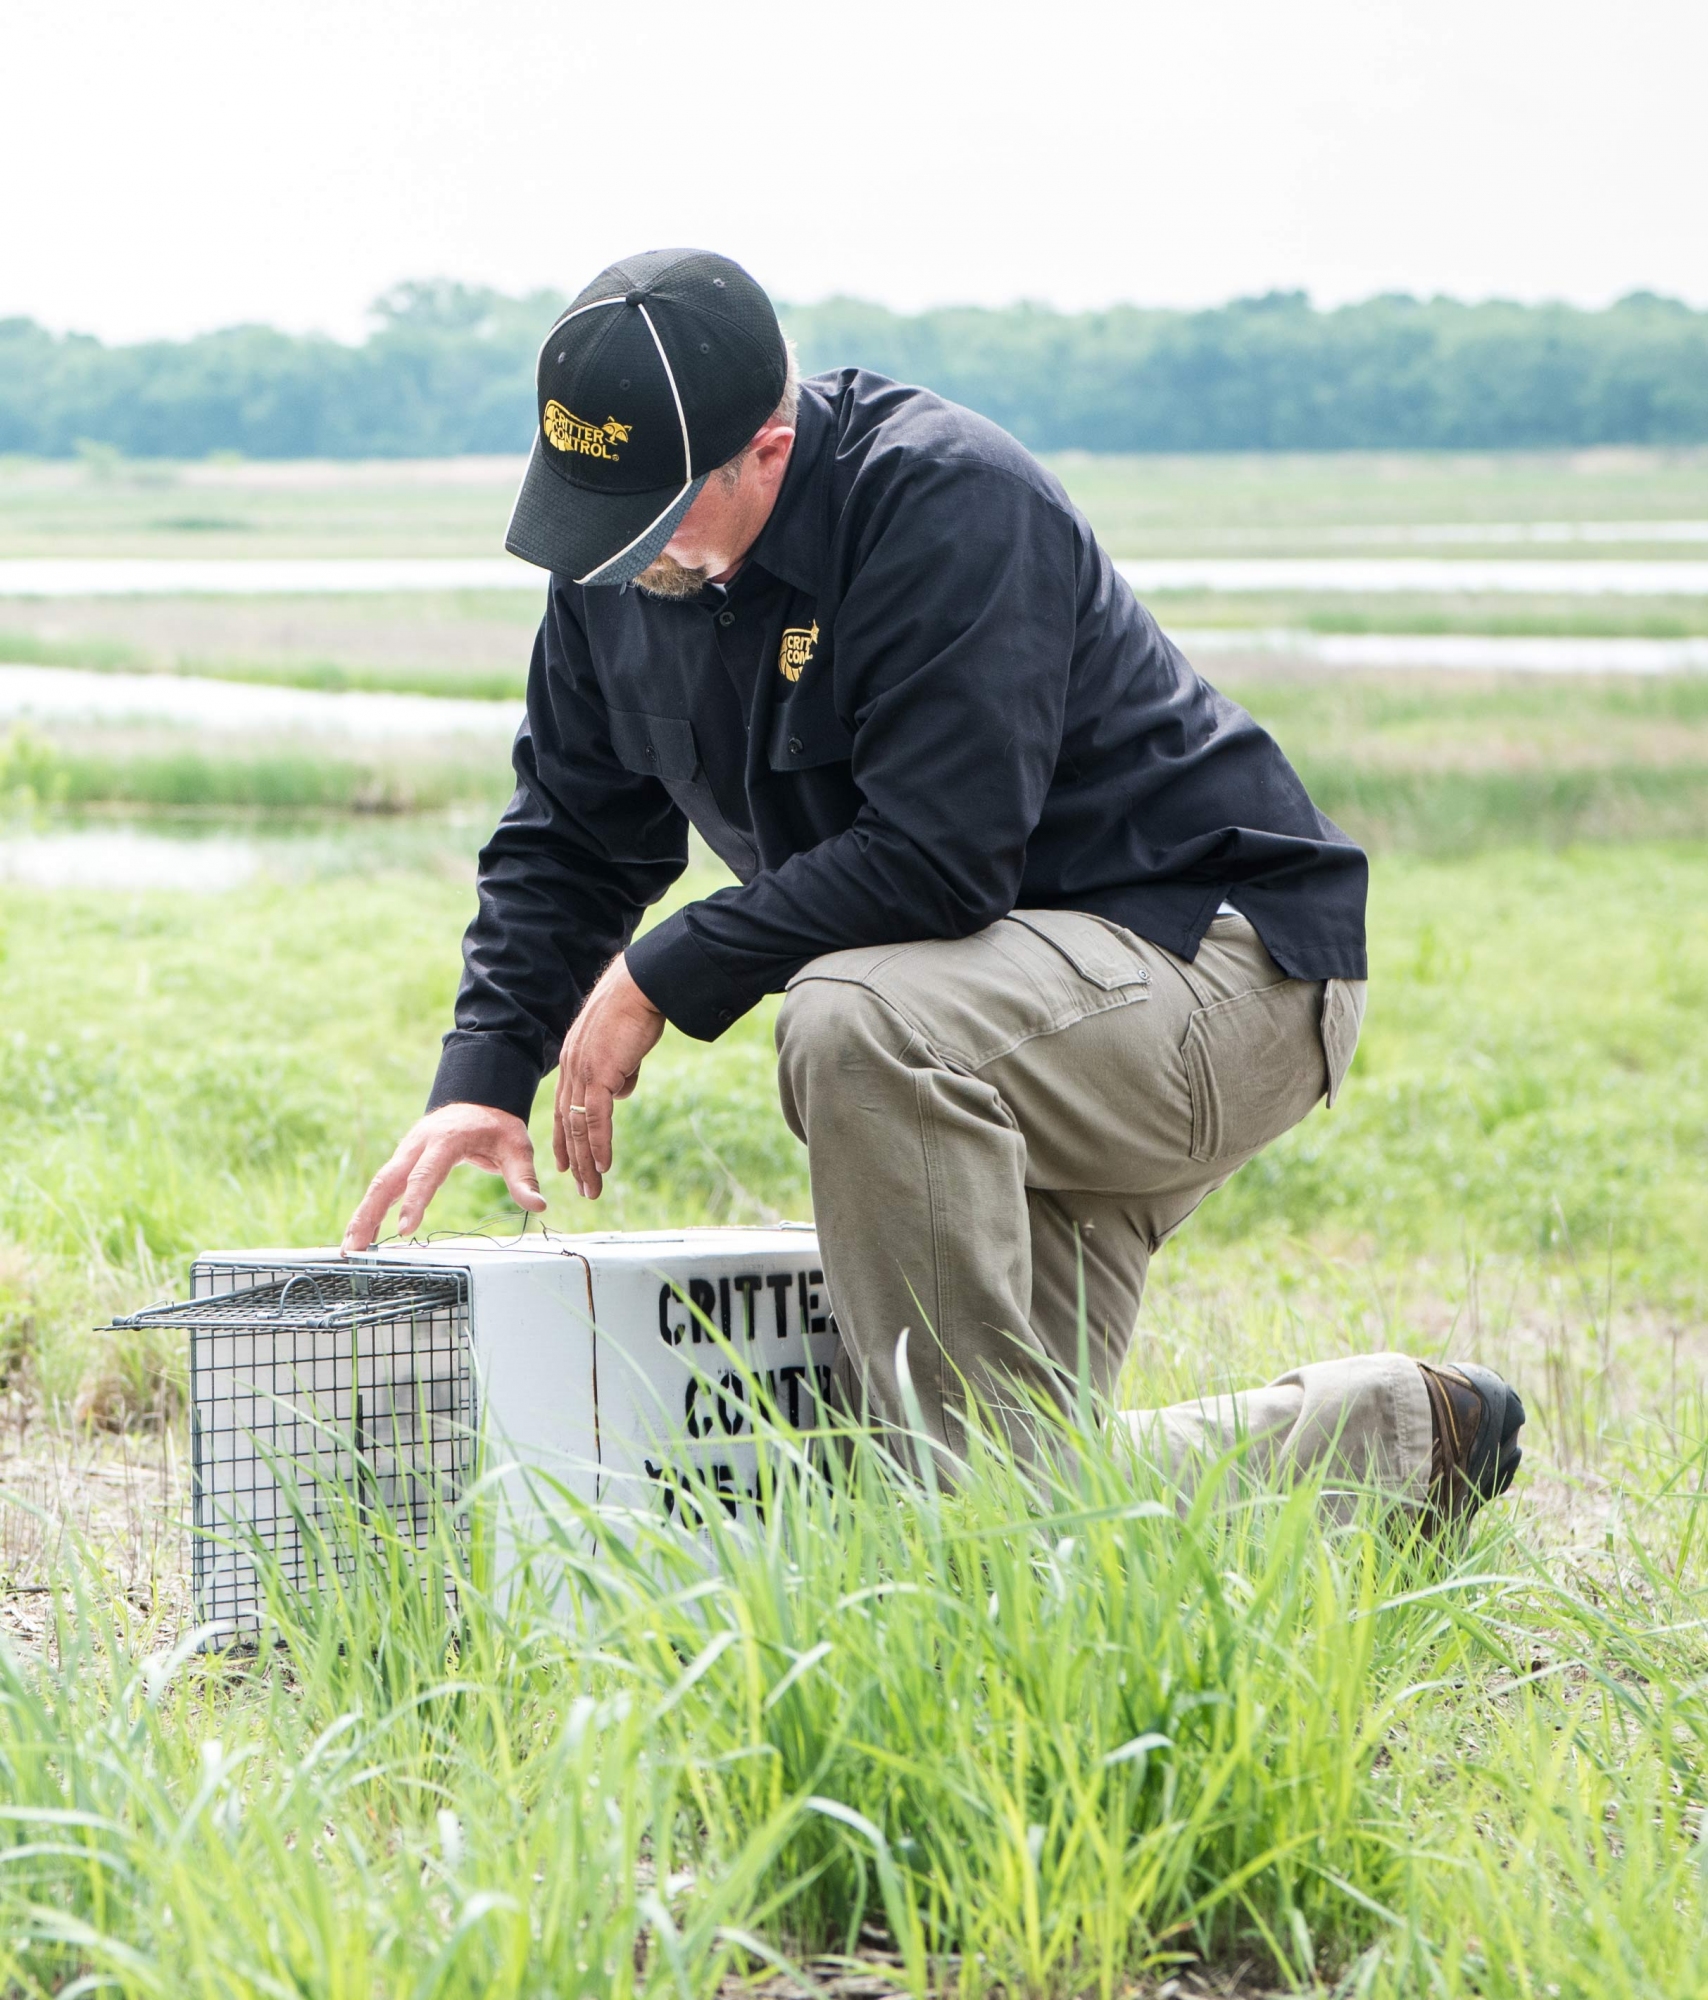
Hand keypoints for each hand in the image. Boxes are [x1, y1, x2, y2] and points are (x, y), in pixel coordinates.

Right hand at [342, 1103, 545, 1251]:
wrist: (479, 1100)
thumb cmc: (497, 1126)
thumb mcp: (516, 1147)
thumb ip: (523, 1178)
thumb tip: (538, 1205)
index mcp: (446, 1139)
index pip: (426, 1173)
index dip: (414, 1201)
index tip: (403, 1229)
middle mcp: (418, 1144)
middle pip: (387, 1180)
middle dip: (369, 1214)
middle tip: (356, 1247)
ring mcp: (405, 1152)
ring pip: (378, 1185)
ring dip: (362, 1216)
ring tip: (350, 1249)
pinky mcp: (401, 1161)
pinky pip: (381, 1187)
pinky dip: (369, 1210)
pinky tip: (361, 1236)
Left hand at [554, 955, 665, 1200]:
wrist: (640, 986)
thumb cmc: (637, 1008)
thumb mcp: (624, 1046)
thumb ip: (619, 1071)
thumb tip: (621, 1091)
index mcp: (573, 1060)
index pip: (562, 1107)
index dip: (563, 1137)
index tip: (566, 1163)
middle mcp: (570, 1068)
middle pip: (566, 1123)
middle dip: (574, 1159)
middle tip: (580, 1187)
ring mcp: (582, 1072)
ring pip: (578, 1127)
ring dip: (586, 1161)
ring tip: (592, 1188)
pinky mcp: (599, 1075)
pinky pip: (595, 1119)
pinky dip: (599, 1145)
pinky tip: (604, 1165)